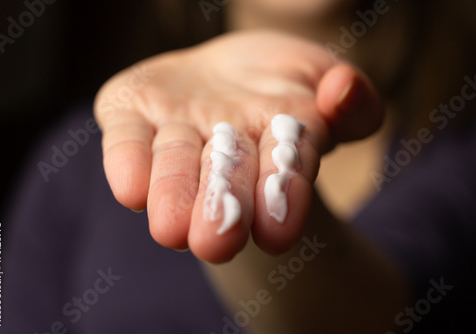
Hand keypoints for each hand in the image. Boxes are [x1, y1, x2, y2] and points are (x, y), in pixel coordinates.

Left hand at [94, 30, 382, 262]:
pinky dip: (127, 160)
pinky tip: (129, 189)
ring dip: (173, 191)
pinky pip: (125, 137)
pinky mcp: (130, 110)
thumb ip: (351, 100)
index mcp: (277, 140)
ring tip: (170, 230)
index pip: (283, 170)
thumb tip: (343, 92)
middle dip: (221, 207)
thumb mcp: (323, 76)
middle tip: (215, 243)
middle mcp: (221, 145)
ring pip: (173, 162)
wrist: (221, 70)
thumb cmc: (279, 80)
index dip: (282, 197)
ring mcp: (174, 129)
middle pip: (224, 175)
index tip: (276, 235)